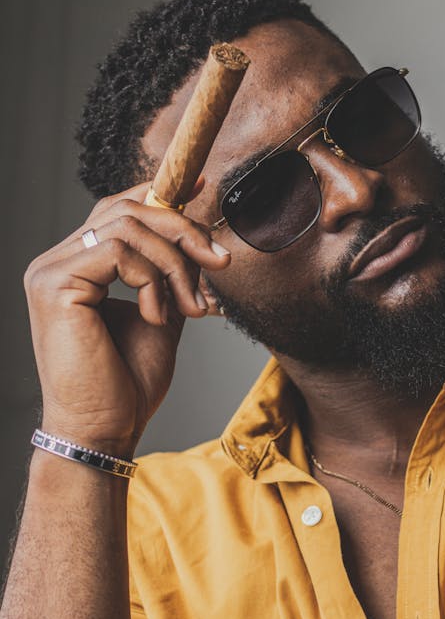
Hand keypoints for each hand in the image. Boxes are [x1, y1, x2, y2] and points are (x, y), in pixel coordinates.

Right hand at [24, 182, 230, 454]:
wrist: (104, 430)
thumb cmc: (127, 383)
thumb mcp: (161, 315)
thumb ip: (169, 275)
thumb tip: (198, 237)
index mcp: (78, 266)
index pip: (118, 209)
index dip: (160, 194)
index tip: (201, 188)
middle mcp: (57, 262)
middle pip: (127, 209)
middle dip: (183, 230)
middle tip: (220, 263)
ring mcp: (50, 271)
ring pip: (129, 226)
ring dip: (175, 264)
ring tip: (190, 308)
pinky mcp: (54, 284)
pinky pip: (119, 252)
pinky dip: (152, 281)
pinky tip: (156, 316)